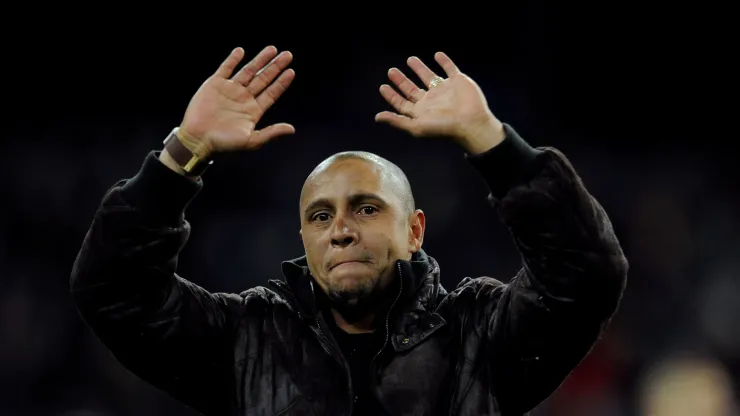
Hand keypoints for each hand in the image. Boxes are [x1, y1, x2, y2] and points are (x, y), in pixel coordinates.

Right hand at [179, 46, 295, 155]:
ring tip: (272, 49)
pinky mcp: (215, 85)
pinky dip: (233, 59)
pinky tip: (241, 51)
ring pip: (248, 71)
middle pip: (263, 79)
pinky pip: (226, 69)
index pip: (272, 93)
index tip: (291, 71)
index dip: (281, 82)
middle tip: (288, 55)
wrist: (197, 139)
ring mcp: (230, 90)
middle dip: (275, 67)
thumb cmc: (224, 144)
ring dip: (260, 60)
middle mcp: (244, 98)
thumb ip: (271, 132)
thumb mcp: (251, 140)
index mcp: (253, 110)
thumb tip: (291, 129)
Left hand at [375, 52, 504, 152]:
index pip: (402, 103)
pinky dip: (444, 61)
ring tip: (410, 59)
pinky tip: (437, 55)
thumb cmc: (443, 127)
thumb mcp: (416, 127)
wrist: (470, 122)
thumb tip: (377, 117)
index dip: (392, 96)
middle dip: (401, 81)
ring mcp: (444, 90)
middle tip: (391, 71)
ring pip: (429, 77)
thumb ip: (397, 121)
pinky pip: (449, 68)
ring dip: (419, 68)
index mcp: (420, 111)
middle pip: (412, 89)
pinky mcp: (458, 81)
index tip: (382, 86)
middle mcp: (431, 101)